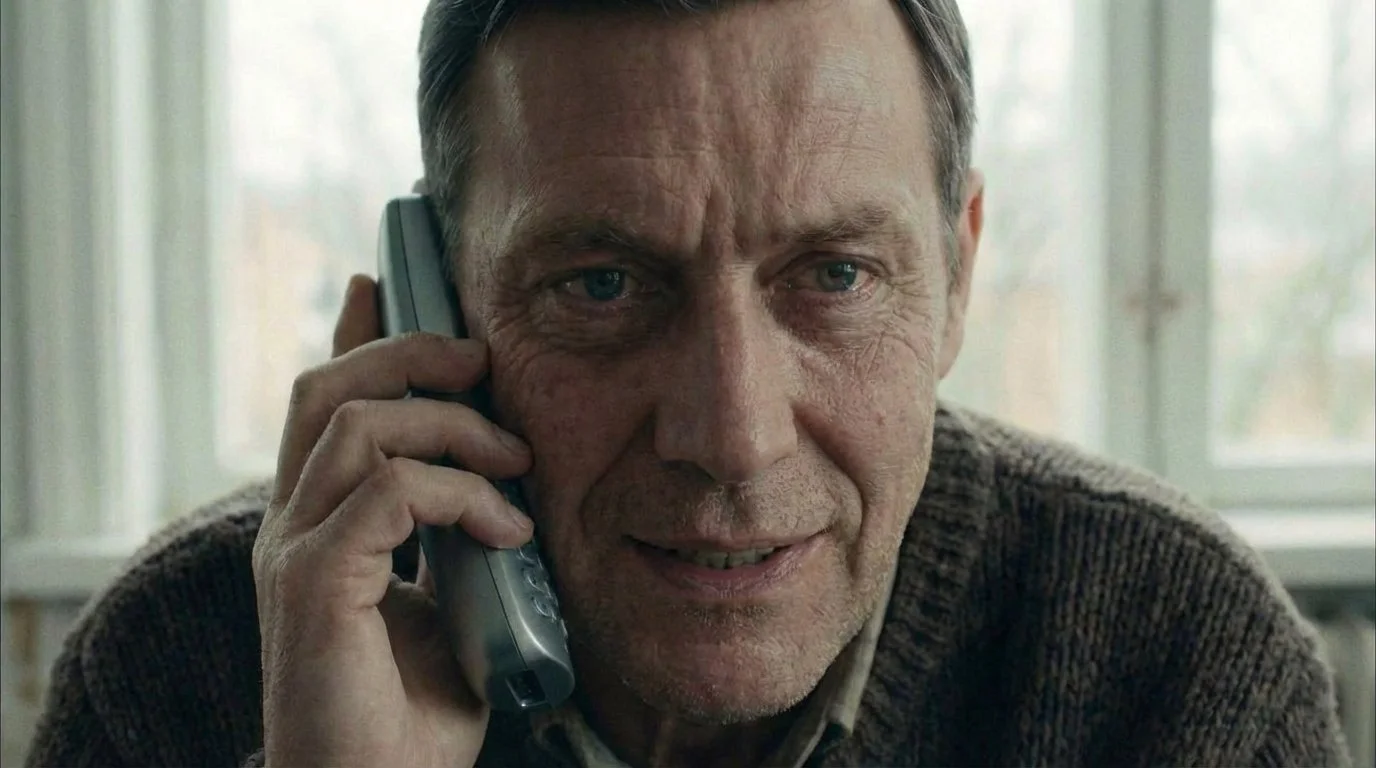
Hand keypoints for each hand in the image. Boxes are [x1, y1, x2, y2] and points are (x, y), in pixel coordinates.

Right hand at [251, 274, 533, 767]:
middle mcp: (291, 529)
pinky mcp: (314, 586)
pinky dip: (459, 494)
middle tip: (480, 361)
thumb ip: (454, 536)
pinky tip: (505, 529)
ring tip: (517, 465)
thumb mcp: (452, 602)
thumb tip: (497, 481)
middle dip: (407, 354)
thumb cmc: (415, 718)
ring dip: (452, 429)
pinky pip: (387, 492)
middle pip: (325, 391)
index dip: (352, 338)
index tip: (384, 282)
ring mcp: (295, 554)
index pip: (320, 406)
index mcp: (316, 527)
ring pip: (356, 426)